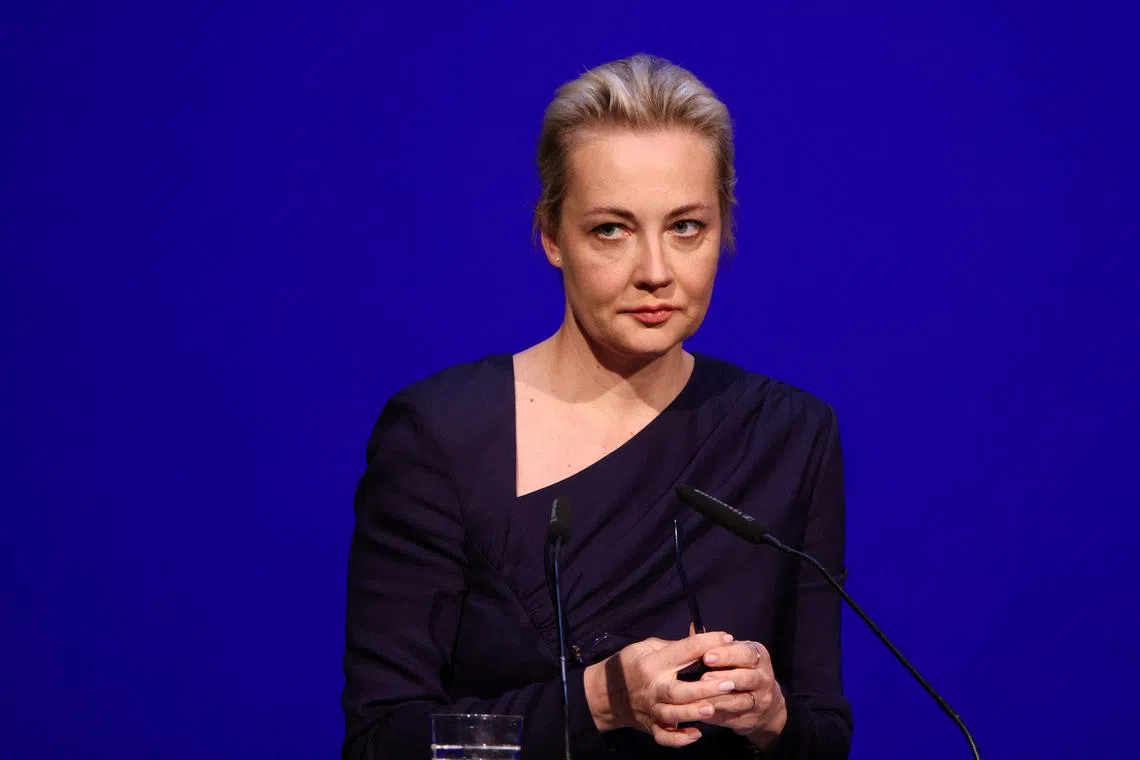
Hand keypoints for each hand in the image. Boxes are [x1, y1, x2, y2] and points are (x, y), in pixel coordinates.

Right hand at [584, 630, 739, 747]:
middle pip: (679, 690)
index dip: (707, 642)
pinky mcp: (651, 726)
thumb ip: (675, 645)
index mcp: (653, 662)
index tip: (728, 638)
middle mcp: (653, 687)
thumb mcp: (647, 647)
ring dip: (693, 713)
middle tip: (729, 682)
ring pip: (673, 715)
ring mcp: (651, 709)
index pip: (684, 650)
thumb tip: (702, 635)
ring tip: (713, 708)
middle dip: (705, 688)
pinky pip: (664, 737)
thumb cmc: (630, 664)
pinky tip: (696, 734)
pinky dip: (679, 739)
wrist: (605, 694)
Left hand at [697, 638, 786, 746]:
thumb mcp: (733, 654)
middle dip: (724, 676)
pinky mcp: (753, 717)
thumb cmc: (740, 670)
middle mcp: (763, 677)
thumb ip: (714, 644)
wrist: (764, 704)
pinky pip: (735, 716)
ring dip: (721, 698)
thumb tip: (693, 628)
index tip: (706, 656)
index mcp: (758, 655)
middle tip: (703, 677)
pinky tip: (704, 710)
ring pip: (742, 700)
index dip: (726, 655)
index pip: (745, 653)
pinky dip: (719, 713)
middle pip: (747, 677)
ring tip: (702, 696)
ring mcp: (761, 699)